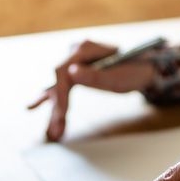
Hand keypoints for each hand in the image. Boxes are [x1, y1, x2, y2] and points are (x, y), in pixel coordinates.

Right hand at [27, 40, 156, 141]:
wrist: (145, 67)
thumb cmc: (134, 71)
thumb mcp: (118, 77)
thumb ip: (95, 76)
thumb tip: (71, 72)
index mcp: (84, 48)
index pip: (62, 71)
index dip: (59, 94)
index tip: (62, 114)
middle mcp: (75, 52)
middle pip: (57, 81)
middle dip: (56, 108)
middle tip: (56, 131)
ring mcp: (74, 61)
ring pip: (59, 88)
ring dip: (55, 110)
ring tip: (54, 132)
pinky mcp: (76, 71)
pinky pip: (62, 87)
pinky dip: (53, 101)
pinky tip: (34, 106)